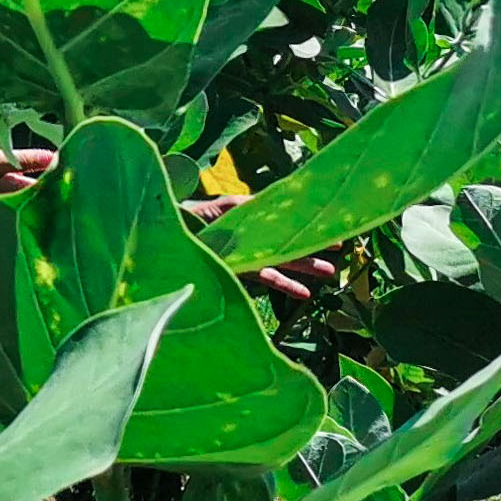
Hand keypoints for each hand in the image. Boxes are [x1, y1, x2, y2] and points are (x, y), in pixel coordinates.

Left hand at [178, 193, 341, 304]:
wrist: (159, 236)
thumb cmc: (183, 216)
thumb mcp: (213, 208)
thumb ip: (241, 209)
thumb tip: (266, 206)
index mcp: (243, 214)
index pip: (280, 215)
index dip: (303, 219)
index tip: (328, 219)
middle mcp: (246, 234)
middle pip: (284, 239)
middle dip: (311, 244)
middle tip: (340, 247)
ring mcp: (243, 254)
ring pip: (280, 260)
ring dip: (304, 266)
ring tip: (330, 272)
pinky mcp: (236, 271)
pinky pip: (264, 278)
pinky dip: (284, 285)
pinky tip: (304, 293)